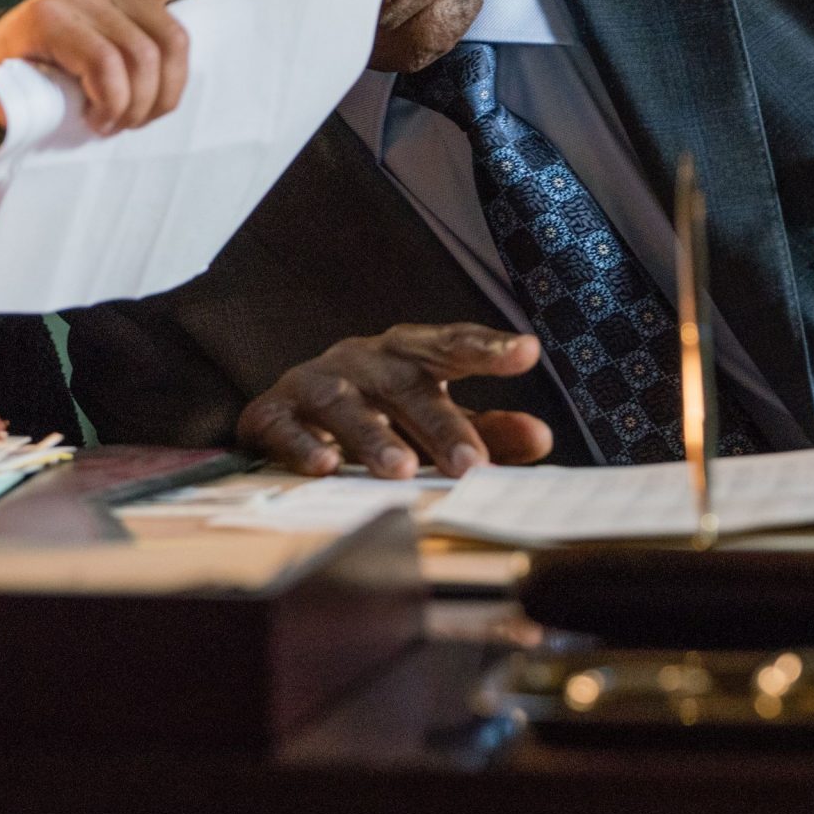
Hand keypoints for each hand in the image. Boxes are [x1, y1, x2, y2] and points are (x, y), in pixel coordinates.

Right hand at [0, 0, 282, 132]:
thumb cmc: (56, 80)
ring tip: (110, 123)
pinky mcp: (46, 17)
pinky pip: (103, 64)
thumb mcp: (106, 63)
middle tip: (135, 123)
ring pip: (139, 57)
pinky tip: (93, 115)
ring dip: (133, 107)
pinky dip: (107, 102)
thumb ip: (141, 56)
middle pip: (171, 37)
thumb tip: (172, 86)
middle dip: (163, 95)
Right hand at [238, 322, 555, 479]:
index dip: (488, 347)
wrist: (287, 412)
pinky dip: (303, 446)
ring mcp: (314, 383)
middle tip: (471, 462)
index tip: (527, 352)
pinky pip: (285, 426)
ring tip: (400, 469)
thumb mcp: (433, 419)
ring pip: (343, 403)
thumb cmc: (378, 413)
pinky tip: (323, 468)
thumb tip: (541, 438)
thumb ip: (486, 429)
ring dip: (371, 436)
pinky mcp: (271, 412)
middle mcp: (363, 361)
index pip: (451, 344)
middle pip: (403, 382)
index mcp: (409, 355)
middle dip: (438, 422)